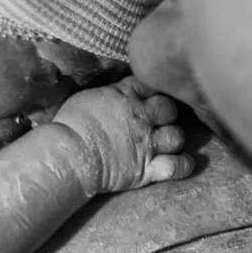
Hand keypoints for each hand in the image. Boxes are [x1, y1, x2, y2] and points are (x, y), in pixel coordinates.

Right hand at [51, 77, 193, 193]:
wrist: (68, 155)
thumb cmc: (70, 125)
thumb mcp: (88, 96)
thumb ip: (110, 93)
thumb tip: (116, 93)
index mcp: (126, 95)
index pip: (151, 83)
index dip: (152, 89)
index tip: (147, 96)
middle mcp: (142, 117)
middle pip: (170, 108)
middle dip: (166, 114)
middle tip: (157, 122)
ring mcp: (147, 144)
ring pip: (177, 136)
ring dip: (173, 138)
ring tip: (164, 142)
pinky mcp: (147, 169)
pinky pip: (178, 166)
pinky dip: (183, 164)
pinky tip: (181, 162)